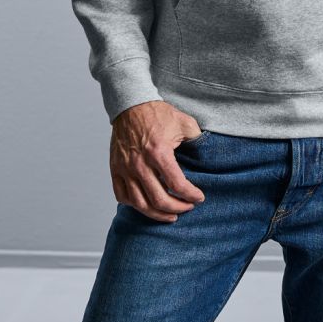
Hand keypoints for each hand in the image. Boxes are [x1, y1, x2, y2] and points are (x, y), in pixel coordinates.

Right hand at [110, 100, 206, 222]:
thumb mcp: (184, 122)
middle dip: (177, 208)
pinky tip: (147, 205)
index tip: (199, 198)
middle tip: (187, 208)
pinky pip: (122, 196)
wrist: (131, 105)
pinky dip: (135, 205)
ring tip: (170, 216)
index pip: (177, 184)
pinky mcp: (115, 169)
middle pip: (159, 200)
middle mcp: (140, 164)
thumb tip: (208, 156)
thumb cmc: (157, 114)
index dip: (191, 195)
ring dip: (157, 214)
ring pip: (140, 204)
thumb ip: (197, 140)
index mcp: (159, 152)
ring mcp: (125, 169)